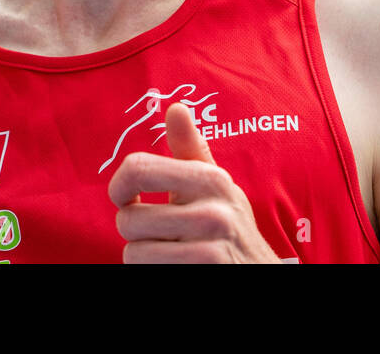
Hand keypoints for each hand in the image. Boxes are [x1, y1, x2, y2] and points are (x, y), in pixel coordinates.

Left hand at [108, 101, 281, 262]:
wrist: (260, 272)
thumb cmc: (228, 228)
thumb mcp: (215, 186)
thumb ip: (190, 148)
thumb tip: (176, 106)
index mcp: (210, 179)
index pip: (137, 168)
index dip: (118, 186)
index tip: (125, 199)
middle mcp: (212, 211)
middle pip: (128, 219)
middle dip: (136, 233)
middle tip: (161, 236)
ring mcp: (210, 248)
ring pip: (133, 253)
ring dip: (144, 258)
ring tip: (172, 253)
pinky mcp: (205, 270)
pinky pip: (145, 273)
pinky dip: (154, 273)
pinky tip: (178, 267)